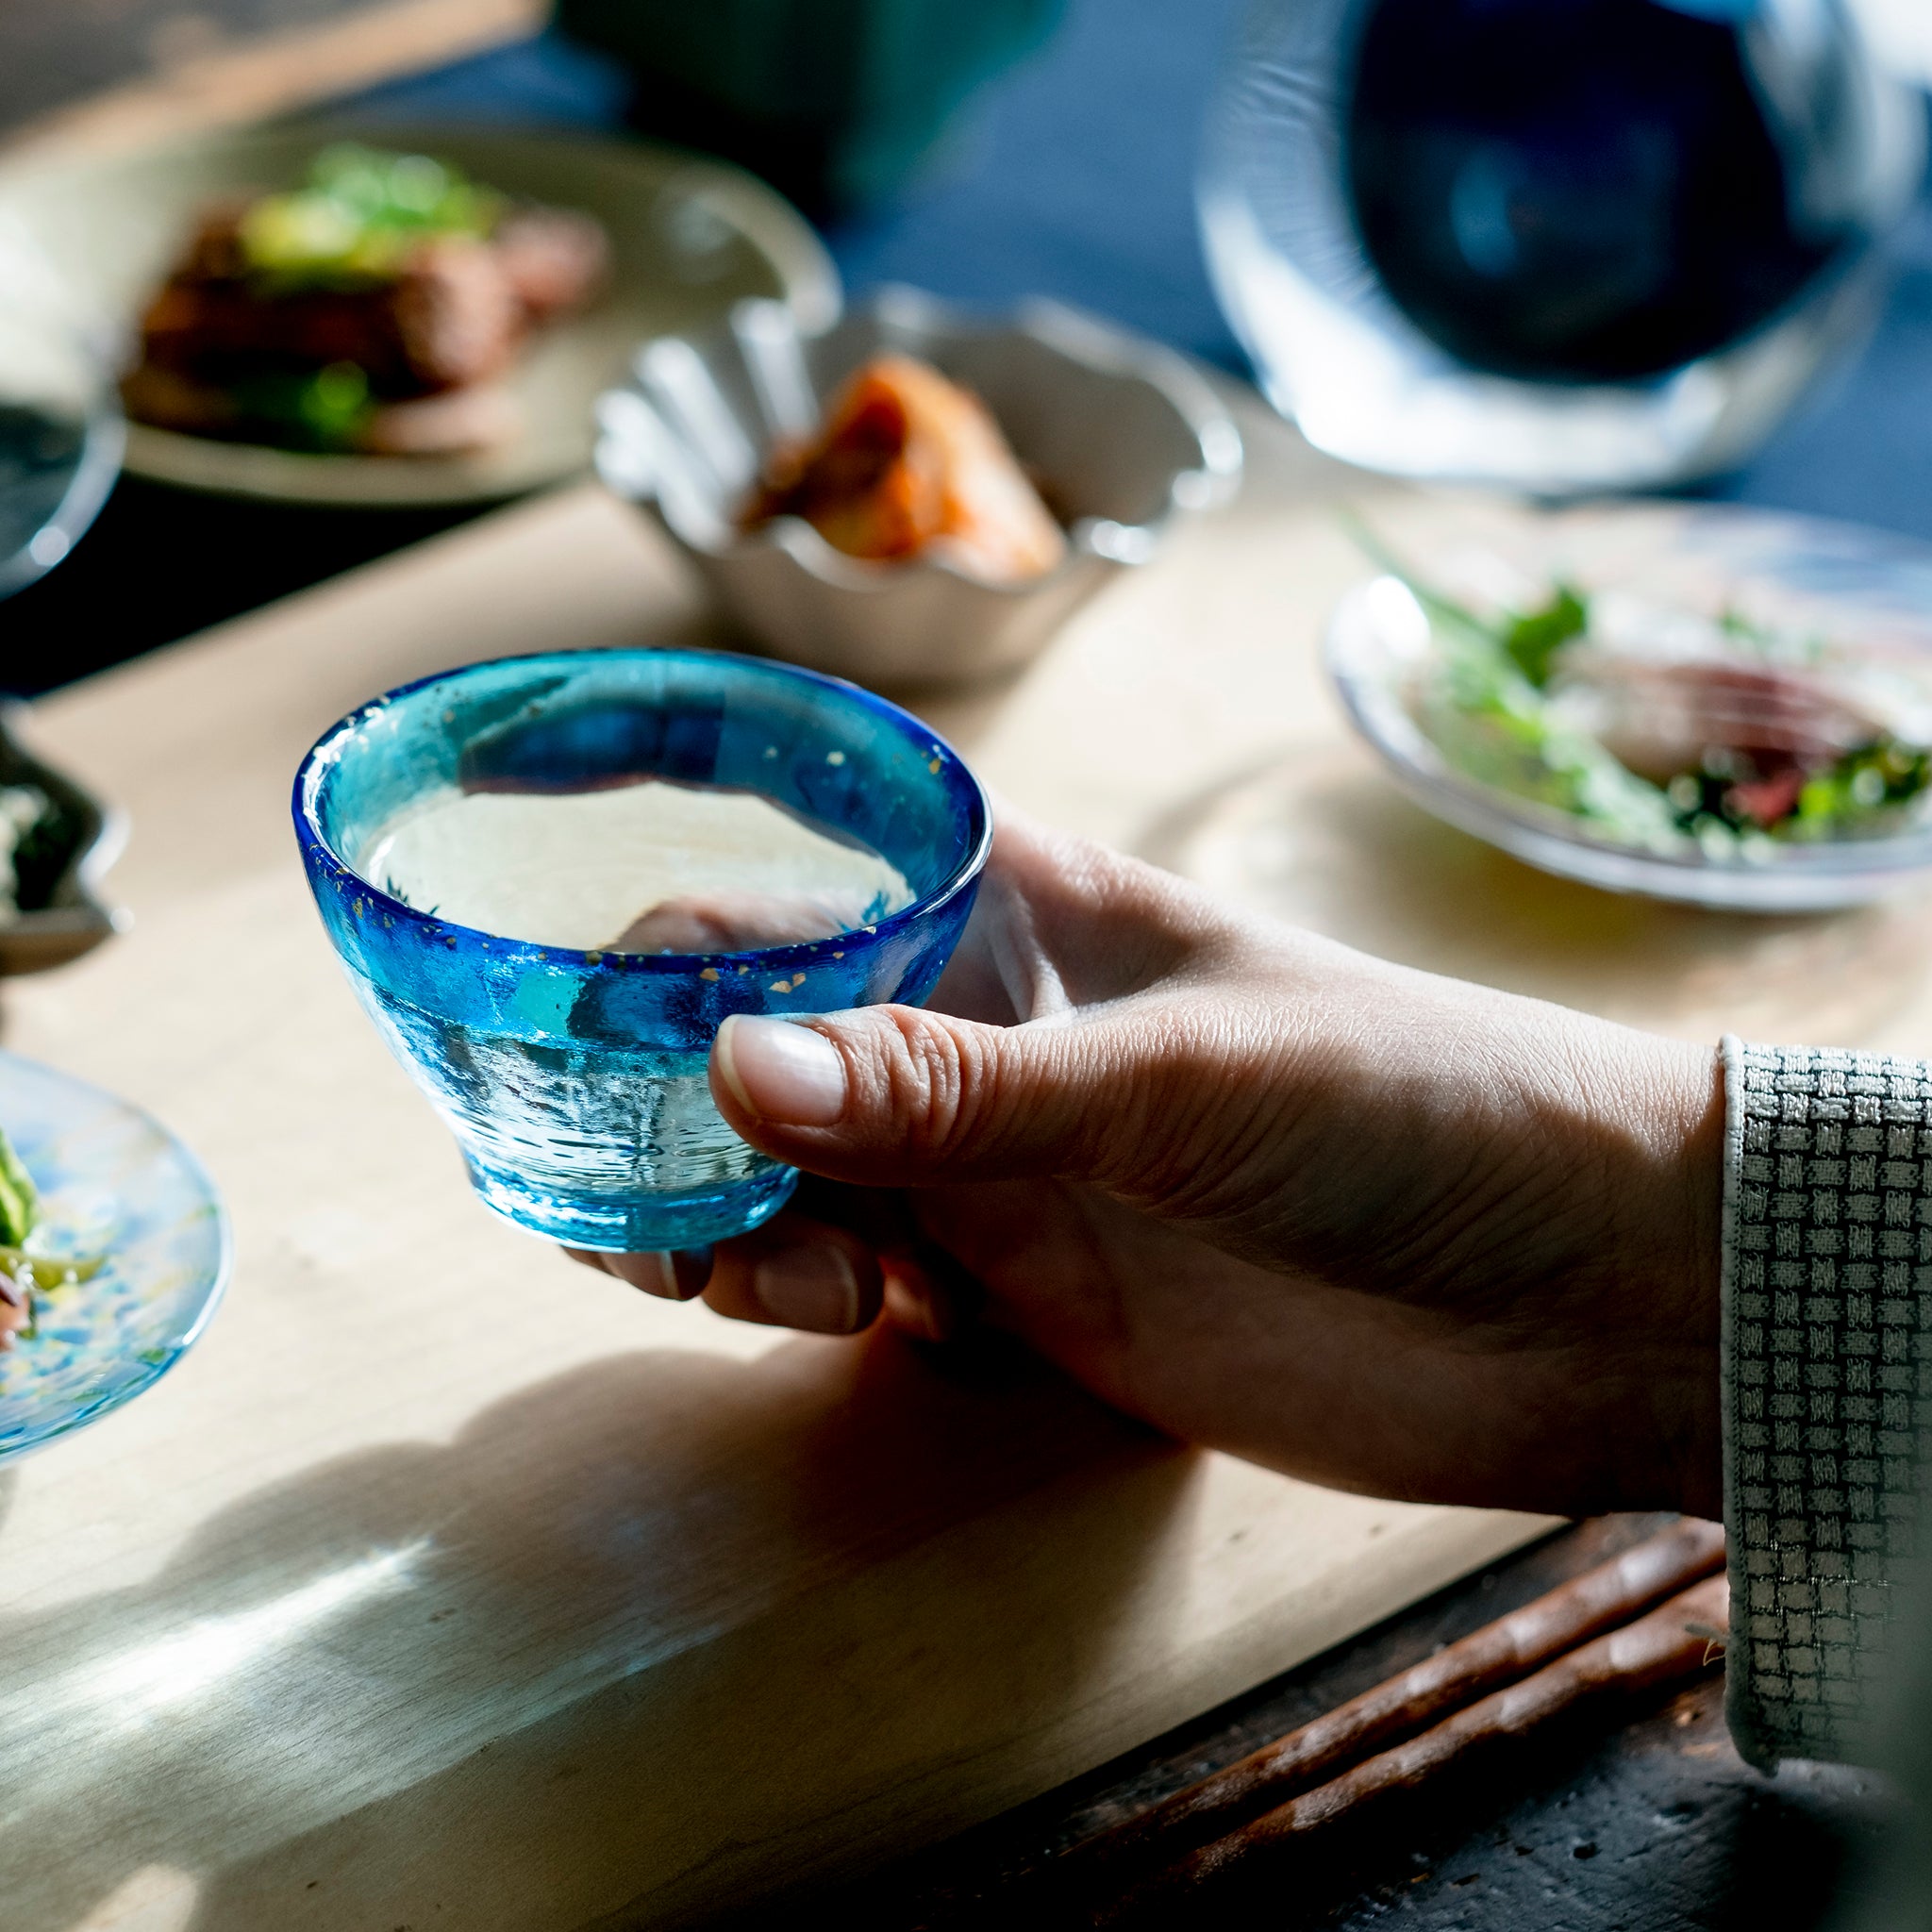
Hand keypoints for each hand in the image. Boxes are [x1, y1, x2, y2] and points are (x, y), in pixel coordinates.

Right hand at [571, 813, 1723, 1518]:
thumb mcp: (1183, 1079)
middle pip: (741, 1025)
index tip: (507, 843)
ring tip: (780, 1274)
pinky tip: (857, 1315)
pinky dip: (798, 1292)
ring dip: (721, 1210)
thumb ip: (957, 1086)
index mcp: (1013, 904)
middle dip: (656, 1087)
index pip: (791, 841)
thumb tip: (723, 1063)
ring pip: (773, 1162)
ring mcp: (991, 1158)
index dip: (649, 818)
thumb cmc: (1415, 1108)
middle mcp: (975, 1022)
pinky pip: (846, 1272)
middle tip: (642, 1181)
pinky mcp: (1018, 1288)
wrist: (1573, 1297)